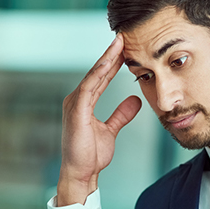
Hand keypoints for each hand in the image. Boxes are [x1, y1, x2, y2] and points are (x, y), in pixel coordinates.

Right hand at [57, 34, 141, 205]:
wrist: (81, 173)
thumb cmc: (90, 154)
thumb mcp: (110, 130)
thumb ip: (121, 114)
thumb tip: (135, 100)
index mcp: (84, 102)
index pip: (101, 77)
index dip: (114, 62)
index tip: (127, 48)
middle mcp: (77, 99)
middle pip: (97, 72)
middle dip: (111, 54)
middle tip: (124, 36)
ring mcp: (74, 104)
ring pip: (93, 75)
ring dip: (106, 58)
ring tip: (119, 43)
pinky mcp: (76, 111)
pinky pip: (89, 88)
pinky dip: (98, 74)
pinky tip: (108, 62)